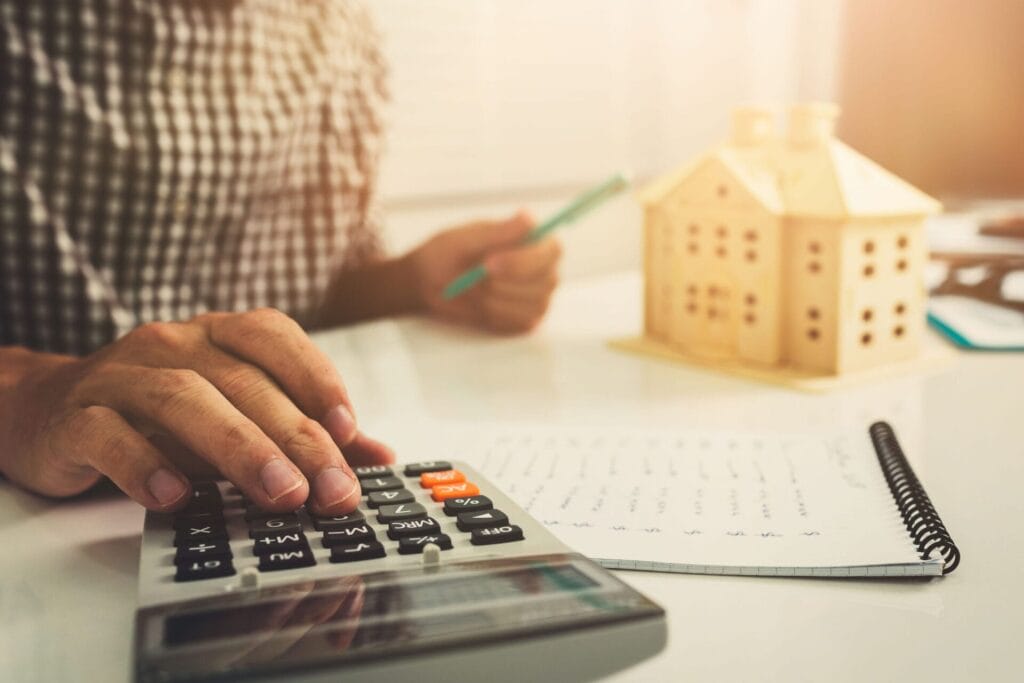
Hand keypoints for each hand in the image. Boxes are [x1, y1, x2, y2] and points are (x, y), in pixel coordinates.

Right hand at [0, 309, 393, 513]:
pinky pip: (108, 433)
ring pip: (182, 398)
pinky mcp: (75, 416)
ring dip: (238, 448)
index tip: (349, 428)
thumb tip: (379, 458)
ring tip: (278, 494)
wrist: (52, 411)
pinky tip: (175, 497)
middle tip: (329, 489)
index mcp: (218, 336)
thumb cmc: (161, 416)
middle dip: (294, 437)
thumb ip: (304, 432)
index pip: (274, 337)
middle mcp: (173, 343)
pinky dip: (143, 464)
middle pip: (242, 381)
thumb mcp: (236, 416)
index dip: (315, 377)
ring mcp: (120, 375)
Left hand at [409, 211, 561, 333]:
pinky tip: (480, 304)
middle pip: (546, 281)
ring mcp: (538, 297)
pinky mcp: (527, 319)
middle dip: (507, 282)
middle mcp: (543, 269)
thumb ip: (498, 232)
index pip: (551, 251)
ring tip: (473, 288)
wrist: (431, 285)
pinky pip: (521, 322)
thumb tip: (528, 217)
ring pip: (534, 304)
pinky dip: (497, 315)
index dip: (523, 260)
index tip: (489, 263)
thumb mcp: (466, 240)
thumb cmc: (448, 255)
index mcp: (535, 242)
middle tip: (476, 279)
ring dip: (498, 299)